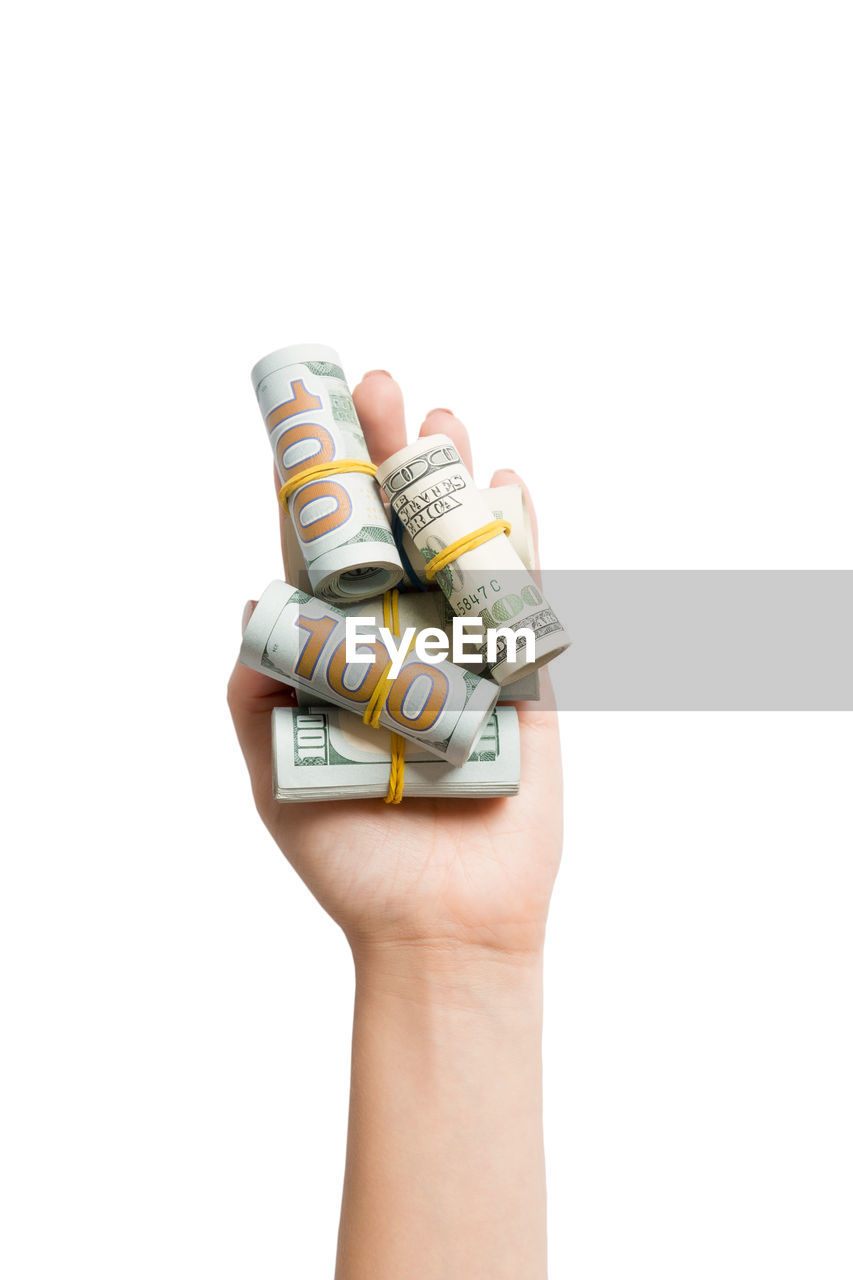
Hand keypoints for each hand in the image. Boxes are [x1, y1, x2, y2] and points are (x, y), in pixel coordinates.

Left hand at [227, 370, 562, 967]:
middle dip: (386, 459)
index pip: (320, 557)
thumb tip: (249, 606)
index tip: (308, 420)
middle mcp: (399, 641)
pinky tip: (509, 482)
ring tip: (443, 418)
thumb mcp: (275, 774)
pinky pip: (522, 595)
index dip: (314, 488)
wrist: (445, 925)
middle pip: (392, 533)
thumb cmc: (354, 860)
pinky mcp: (522, 676)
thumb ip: (255, 694)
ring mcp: (463, 652)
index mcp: (339, 657)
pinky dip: (518, 538)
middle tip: (383, 389)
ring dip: (450, 480)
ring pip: (457, 548)